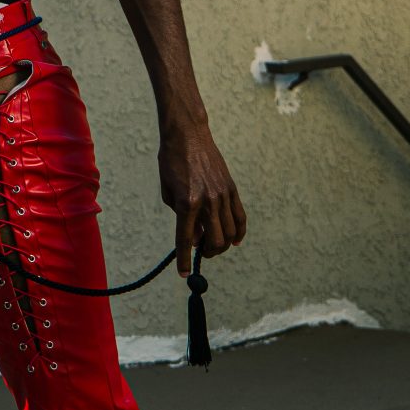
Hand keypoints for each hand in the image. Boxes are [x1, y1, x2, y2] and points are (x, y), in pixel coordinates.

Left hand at [158, 124, 246, 275]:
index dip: (184, 260)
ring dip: (221, 245)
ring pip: (229, 233)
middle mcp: (208, 201)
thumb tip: (197, 237)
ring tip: (212, 244)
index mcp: (187, 202)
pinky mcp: (232, 189)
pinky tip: (234, 241)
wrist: (188, 136)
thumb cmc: (171, 163)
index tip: (183, 273)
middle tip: (200, 252)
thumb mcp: (168, 192)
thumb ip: (181, 217)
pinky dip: (239, 233)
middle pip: (214, 241)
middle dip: (207, 253)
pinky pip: (240, 218)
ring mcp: (223, 195)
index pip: (186, 240)